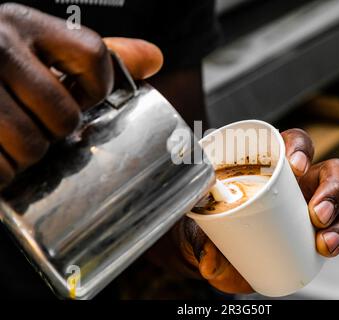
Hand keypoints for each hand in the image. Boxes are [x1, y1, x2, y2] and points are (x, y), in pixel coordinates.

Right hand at [0, 3, 161, 188]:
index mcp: (25, 24)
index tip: (84, 99)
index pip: (93, 54)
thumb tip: (154, 58)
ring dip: (27, 157)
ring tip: (13, 143)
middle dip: (56, 132)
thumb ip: (90, 55)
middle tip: (37, 127)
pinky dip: (1, 172)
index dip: (98, 87)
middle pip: (64, 113)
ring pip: (32, 145)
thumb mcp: (36, 46)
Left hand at [178, 128, 338, 293]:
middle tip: (316, 211)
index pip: (294, 143)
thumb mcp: (200, 225)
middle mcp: (298, 183)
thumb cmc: (212, 225)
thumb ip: (201, 239)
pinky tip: (327, 248)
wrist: (217, 254)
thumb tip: (209, 257)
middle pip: (331, 171)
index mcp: (272, 166)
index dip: (299, 148)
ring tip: (323, 238)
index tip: (294, 164)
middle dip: (332, 188)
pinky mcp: (318, 233)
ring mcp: (312, 207)